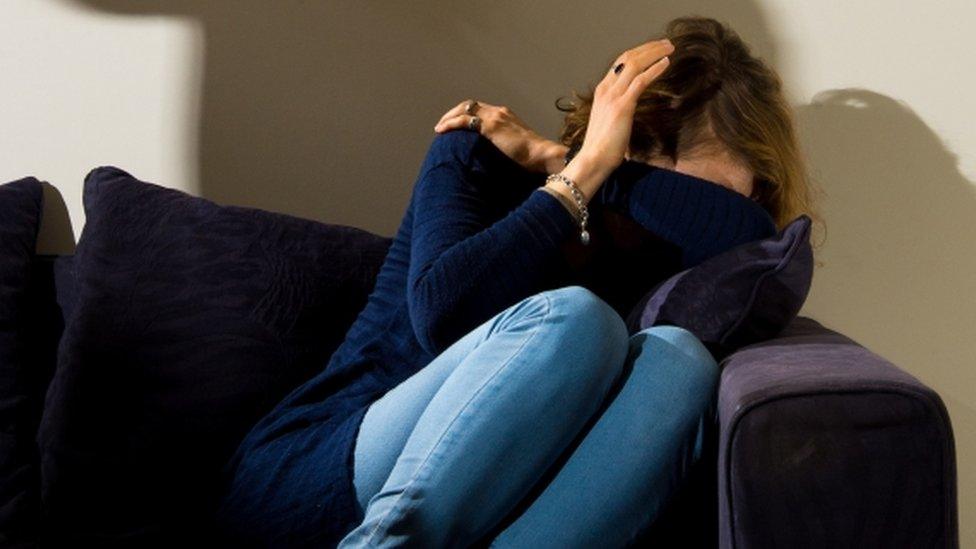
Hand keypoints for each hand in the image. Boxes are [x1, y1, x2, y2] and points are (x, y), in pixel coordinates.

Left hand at [433, 100, 565, 172]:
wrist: (541, 154)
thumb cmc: (532, 157)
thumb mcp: (515, 146)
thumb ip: (503, 145)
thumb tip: (493, 156)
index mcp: (505, 115)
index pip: (480, 108)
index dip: (466, 114)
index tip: (456, 125)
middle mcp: (498, 111)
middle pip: (469, 105)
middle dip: (453, 113)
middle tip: (443, 125)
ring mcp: (494, 117)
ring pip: (464, 110)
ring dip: (449, 117)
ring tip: (439, 128)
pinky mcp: (490, 126)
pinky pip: (464, 121)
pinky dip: (450, 124)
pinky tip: (442, 131)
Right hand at [575, 38, 673, 172]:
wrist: (593, 159)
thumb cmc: (602, 146)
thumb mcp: (610, 121)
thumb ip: (619, 108)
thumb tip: (632, 107)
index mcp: (602, 91)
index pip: (620, 63)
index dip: (638, 52)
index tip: (654, 49)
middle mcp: (606, 89)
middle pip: (628, 58)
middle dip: (648, 47)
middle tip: (666, 43)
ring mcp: (613, 96)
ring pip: (635, 64)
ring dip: (654, 53)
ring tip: (669, 48)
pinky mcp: (622, 106)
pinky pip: (640, 81)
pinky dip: (655, 69)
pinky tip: (666, 63)